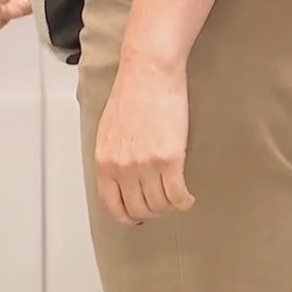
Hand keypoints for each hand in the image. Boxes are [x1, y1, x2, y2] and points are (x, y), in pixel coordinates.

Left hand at [94, 56, 195, 223]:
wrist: (148, 73)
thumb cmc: (131, 95)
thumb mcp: (108, 131)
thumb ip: (113, 157)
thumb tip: (121, 178)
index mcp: (104, 161)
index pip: (110, 204)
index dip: (126, 216)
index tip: (136, 217)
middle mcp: (121, 167)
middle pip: (137, 209)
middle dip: (151, 212)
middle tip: (162, 205)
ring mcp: (144, 165)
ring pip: (159, 205)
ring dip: (170, 207)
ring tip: (176, 199)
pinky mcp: (168, 159)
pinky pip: (177, 195)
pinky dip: (184, 201)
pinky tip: (187, 198)